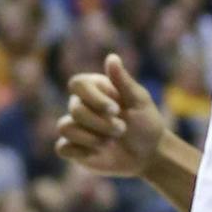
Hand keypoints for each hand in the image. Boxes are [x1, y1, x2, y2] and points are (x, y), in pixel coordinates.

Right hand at [54, 53, 167, 177]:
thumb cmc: (146, 122)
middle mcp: (82, 105)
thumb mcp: (139, 101)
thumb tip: (112, 57)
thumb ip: (123, 81)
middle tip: (122, 130)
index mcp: (95, 89)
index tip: (116, 110)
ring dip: (91, 138)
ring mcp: (76, 127)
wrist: (149, 154)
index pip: (77, 84)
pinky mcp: (74, 148)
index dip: (93, 98)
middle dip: (101, 123)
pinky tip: (97, 154)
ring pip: (65, 127)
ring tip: (110, 143)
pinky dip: (79, 152)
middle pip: (75, 109)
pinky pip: (62, 148)